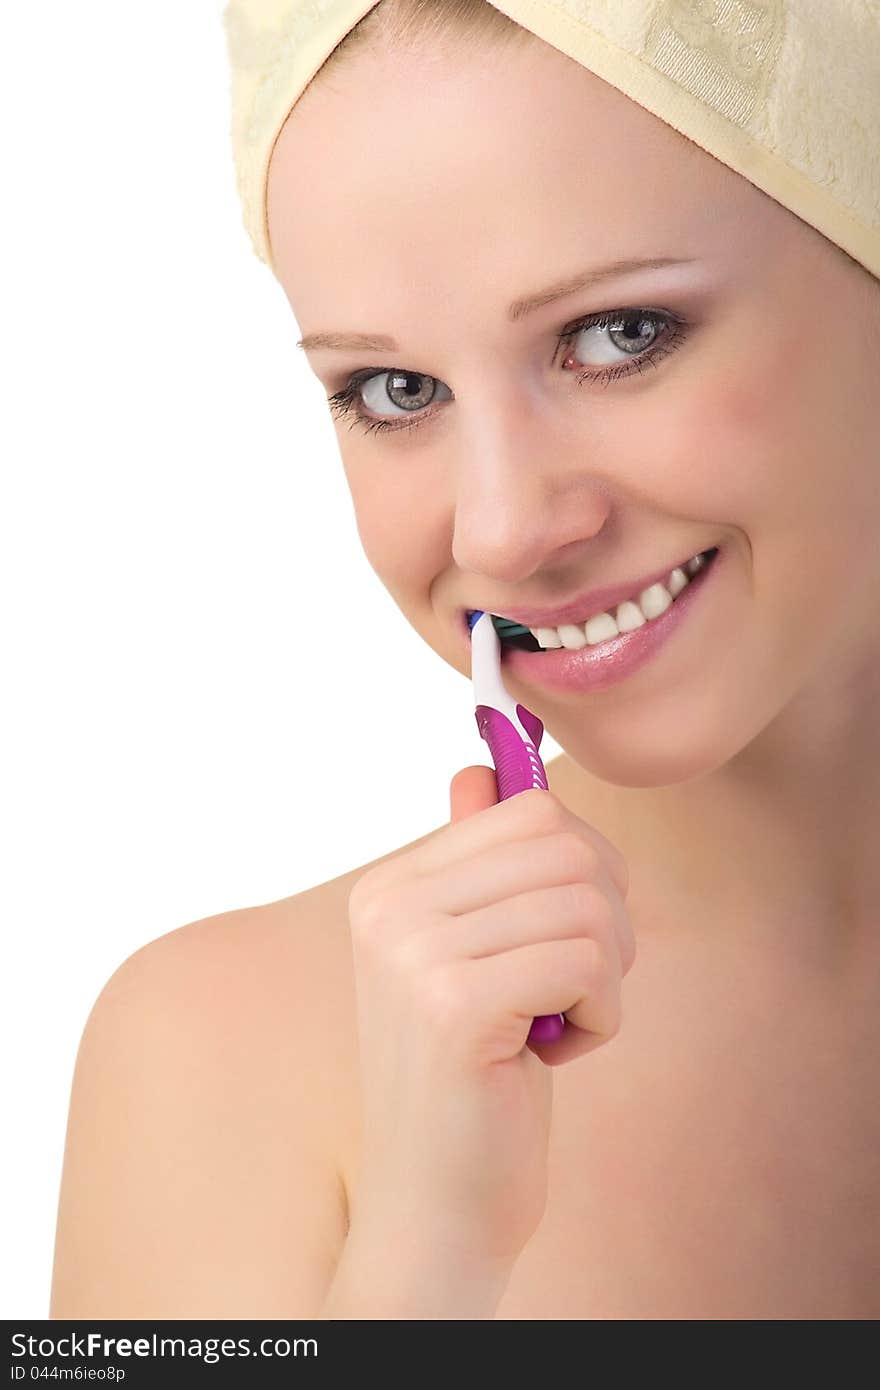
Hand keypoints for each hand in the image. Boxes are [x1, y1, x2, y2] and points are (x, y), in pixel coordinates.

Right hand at [344, 768, 634, 1271]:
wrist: (437, 1203)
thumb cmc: (474, 1077)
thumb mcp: (475, 958)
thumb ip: (478, 866)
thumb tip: (484, 768)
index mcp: (391, 886)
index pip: (530, 809)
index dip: (586, 870)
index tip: (567, 936)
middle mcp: (389, 906)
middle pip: (568, 845)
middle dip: (609, 917)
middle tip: (578, 984)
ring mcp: (413, 952)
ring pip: (588, 902)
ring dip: (608, 972)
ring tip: (560, 1021)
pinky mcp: (453, 1005)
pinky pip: (587, 960)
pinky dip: (603, 1012)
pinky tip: (556, 1050)